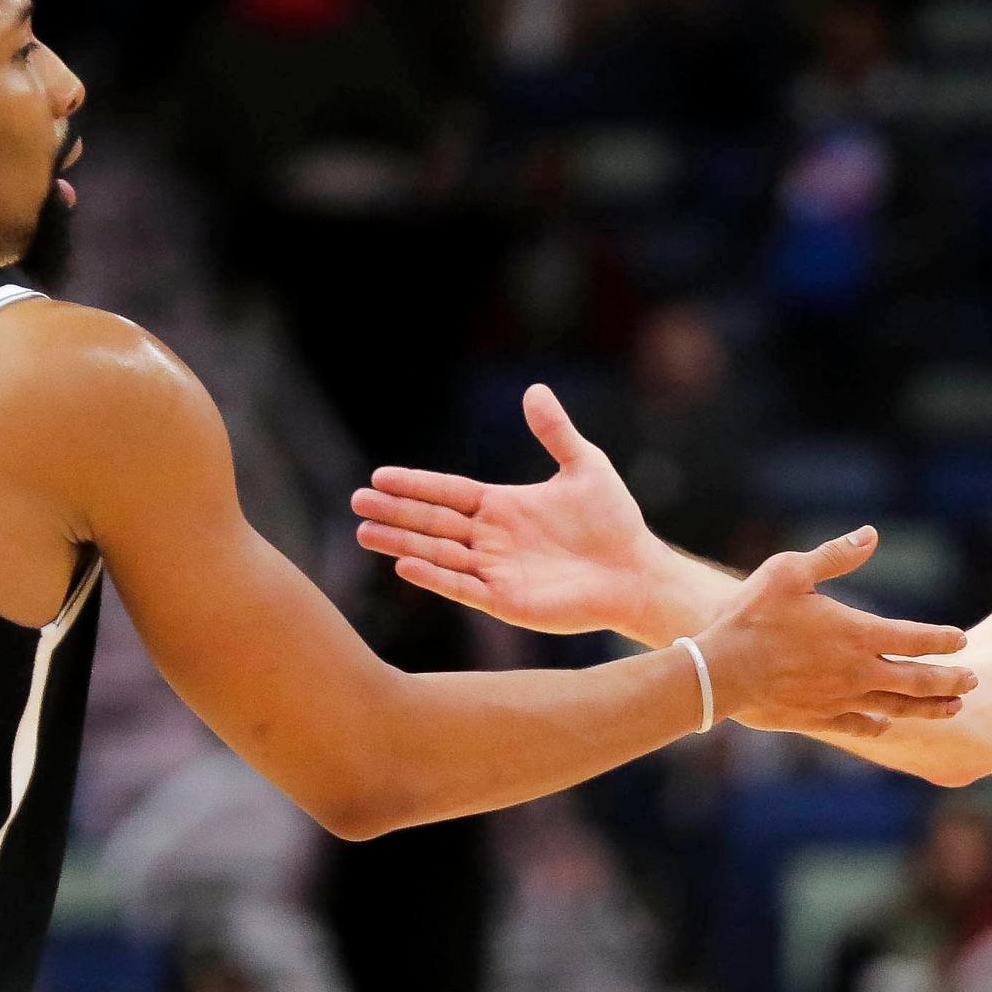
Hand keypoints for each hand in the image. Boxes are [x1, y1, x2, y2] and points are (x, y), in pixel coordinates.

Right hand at [354, 382, 725, 645]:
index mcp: (503, 506)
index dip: (415, 484)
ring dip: (402, 542)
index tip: (378, 476)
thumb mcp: (586, 466)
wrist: (637, 571)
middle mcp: (492, 538)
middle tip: (355, 503)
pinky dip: (435, 576)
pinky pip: (462, 587)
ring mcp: (495, 570)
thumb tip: (534, 390)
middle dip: (395, 512)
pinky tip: (406, 564)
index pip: (449, 492)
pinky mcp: (505, 601)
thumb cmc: (615, 522)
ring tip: (364, 532)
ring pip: (438, 553)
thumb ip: (556, 432)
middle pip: (434, 522)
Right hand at [696, 528, 973, 739]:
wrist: (717, 673)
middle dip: (950, 680)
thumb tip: (870, 534)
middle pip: (918, 680)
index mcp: (856, 633)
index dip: (943, 639)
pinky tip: (889, 722)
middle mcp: (857, 671)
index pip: (915, 638)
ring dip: (930, 708)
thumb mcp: (790, 572)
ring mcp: (840, 699)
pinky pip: (861, 725)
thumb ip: (835, 556)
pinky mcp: (820, 719)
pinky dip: (881, 723)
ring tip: (954, 708)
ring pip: (898, 707)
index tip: (962, 640)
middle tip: (973, 681)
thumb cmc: (751, 616)